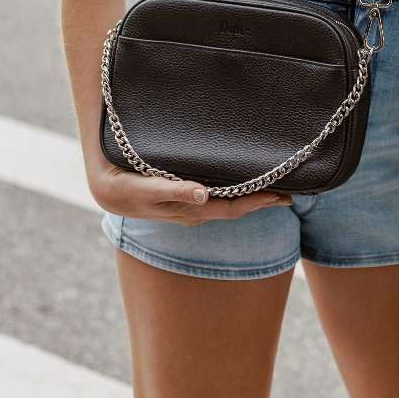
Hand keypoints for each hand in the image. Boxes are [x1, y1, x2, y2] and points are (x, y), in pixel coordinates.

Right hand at [87, 160, 292, 223]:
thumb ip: (173, 191)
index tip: (283, 196)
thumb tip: (203, 195)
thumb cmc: (126, 188)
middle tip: (290, 193)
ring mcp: (191, 207)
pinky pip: (218, 199)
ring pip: (229, 205)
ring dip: (251, 198)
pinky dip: (235, 193)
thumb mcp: (146, 188)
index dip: (259, 202)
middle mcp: (195, 211)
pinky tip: (242, 186)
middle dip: (263, 201)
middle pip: (237, 209)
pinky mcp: (186, 199)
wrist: (107, 191)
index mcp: (191, 210)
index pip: (233, 208)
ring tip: (273, 188)